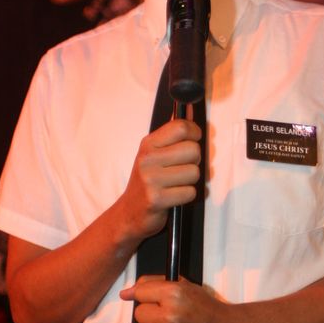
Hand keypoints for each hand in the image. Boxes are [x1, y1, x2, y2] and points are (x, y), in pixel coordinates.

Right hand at [119, 118, 201, 242]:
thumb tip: (189, 109)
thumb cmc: (147, 181)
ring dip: (190, 181)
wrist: (128, 213)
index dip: (195, 133)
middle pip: (193, 150)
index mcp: (148, 144)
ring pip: (194, 173)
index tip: (194, 140)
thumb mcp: (153, 153)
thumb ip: (172, 133)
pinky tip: (174, 196)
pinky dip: (186, 196)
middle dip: (194, 161)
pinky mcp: (156, 199)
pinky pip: (190, 192)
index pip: (181, 127)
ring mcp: (151, 179)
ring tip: (176, 184)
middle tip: (182, 168)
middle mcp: (148, 159)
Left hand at [120, 275, 239, 322]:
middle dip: (151, 315)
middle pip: (139, 314)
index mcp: (175, 293)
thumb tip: (125, 293)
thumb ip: (153, 284)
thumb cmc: (207, 307)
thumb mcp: (185, 287)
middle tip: (169, 317)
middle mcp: (171, 315)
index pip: (140, 294)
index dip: (147, 298)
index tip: (155, 302)